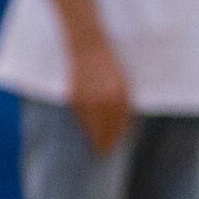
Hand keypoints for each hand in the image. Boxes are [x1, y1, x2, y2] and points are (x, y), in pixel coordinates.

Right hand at [67, 39, 132, 155]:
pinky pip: (80, 116)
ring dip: (93, 135)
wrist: (89, 47)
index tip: (113, 146)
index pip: (118, 125)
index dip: (115, 137)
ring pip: (91, 125)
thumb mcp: (122, 83)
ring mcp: (88, 99)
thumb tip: (122, 122)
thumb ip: (123, 102)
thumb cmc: (110, 64)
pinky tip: (87, 129)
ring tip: (96, 144)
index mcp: (120, 97)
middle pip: (104, 129)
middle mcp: (105, 101)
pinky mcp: (75, 97)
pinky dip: (84, 124)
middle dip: (105, 141)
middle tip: (103, 151)